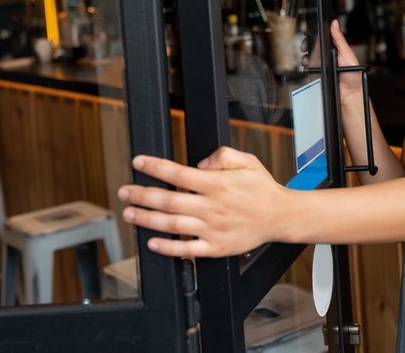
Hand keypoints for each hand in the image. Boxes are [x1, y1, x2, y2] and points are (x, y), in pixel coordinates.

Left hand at [117, 147, 290, 257]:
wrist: (280, 216)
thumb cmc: (261, 188)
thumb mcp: (247, 160)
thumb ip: (222, 155)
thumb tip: (199, 164)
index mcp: (218, 184)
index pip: (178, 173)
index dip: (155, 167)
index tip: (138, 162)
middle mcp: (213, 206)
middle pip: (169, 200)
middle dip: (142, 194)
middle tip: (124, 191)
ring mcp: (213, 228)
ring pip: (173, 225)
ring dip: (147, 219)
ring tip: (130, 213)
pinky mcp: (217, 247)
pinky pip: (188, 249)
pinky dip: (168, 248)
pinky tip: (152, 243)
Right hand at [301, 19, 362, 106]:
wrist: (350, 95)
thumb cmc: (354, 76)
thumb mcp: (347, 54)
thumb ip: (339, 39)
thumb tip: (335, 24)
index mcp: (335, 49)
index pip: (322, 38)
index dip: (315, 35)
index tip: (310, 35)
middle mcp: (327, 57)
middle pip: (312, 47)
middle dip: (306, 45)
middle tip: (305, 47)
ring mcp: (321, 66)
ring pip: (308, 58)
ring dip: (305, 57)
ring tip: (307, 60)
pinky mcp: (317, 75)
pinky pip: (308, 70)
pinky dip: (305, 68)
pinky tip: (308, 67)